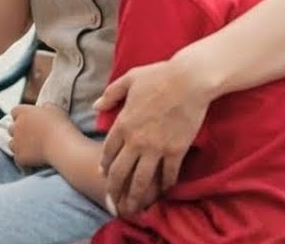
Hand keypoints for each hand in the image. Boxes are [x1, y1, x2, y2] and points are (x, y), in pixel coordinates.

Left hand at [9, 103, 76, 168]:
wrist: (62, 146)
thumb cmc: (60, 126)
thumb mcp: (54, 109)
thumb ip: (45, 107)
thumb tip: (44, 109)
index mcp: (23, 112)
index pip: (15, 111)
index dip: (21, 116)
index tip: (29, 119)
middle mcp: (16, 126)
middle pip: (12, 128)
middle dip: (19, 131)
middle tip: (31, 135)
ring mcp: (16, 142)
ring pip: (12, 144)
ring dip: (19, 145)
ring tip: (31, 148)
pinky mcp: (19, 157)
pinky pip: (18, 158)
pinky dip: (23, 159)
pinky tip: (32, 159)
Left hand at [94, 59, 212, 215]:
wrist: (189, 80)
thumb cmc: (159, 75)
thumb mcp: (129, 80)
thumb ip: (111, 94)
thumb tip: (95, 106)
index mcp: (123, 123)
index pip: (108, 152)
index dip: (105, 166)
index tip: (104, 175)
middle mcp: (136, 140)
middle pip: (120, 172)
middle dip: (115, 189)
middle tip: (114, 201)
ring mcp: (157, 148)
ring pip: (142, 179)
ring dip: (136, 196)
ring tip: (134, 208)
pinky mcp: (177, 151)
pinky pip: (168, 174)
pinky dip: (165, 185)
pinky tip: (163, 191)